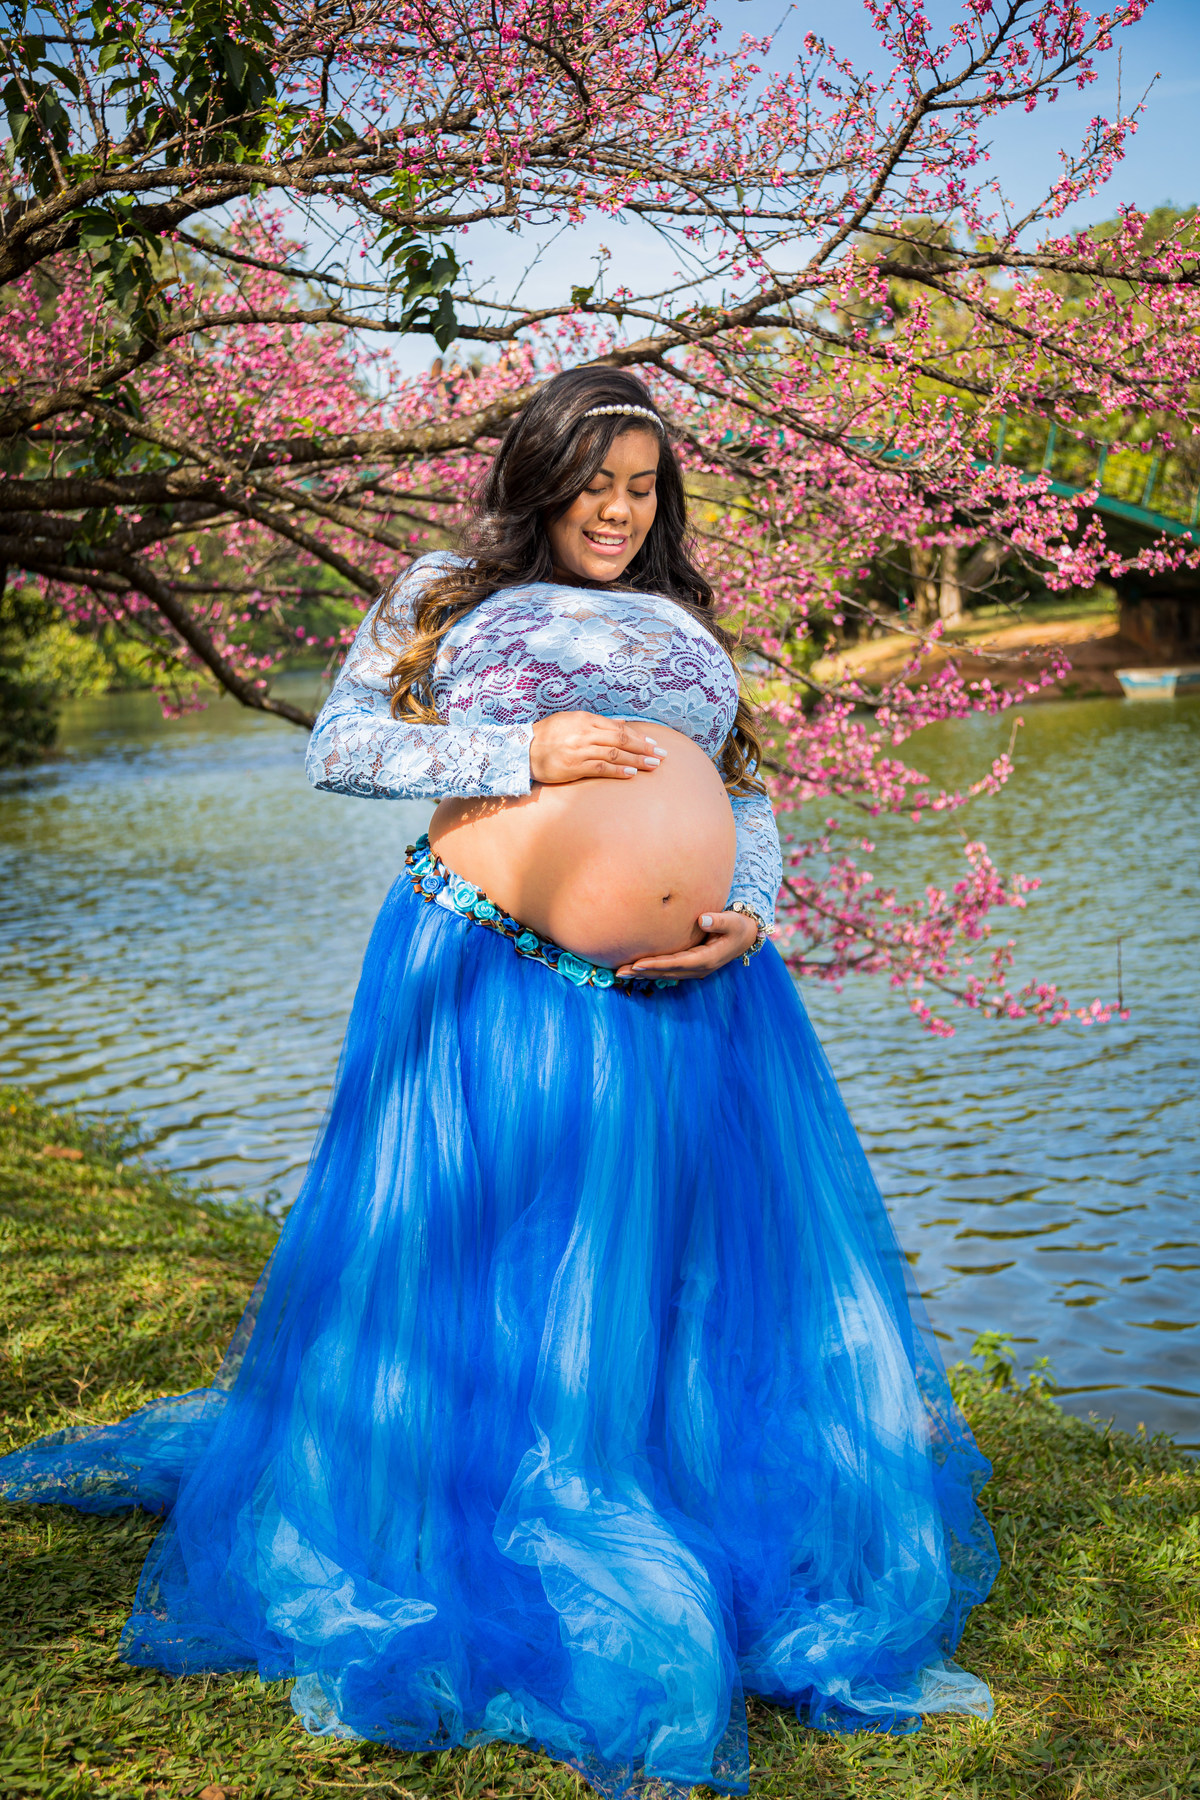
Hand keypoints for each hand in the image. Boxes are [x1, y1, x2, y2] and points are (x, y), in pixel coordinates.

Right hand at [530, 711, 664, 784]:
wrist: (523, 750)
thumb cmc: (548, 735)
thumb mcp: (571, 721)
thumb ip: (596, 723)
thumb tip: (621, 724)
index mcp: (585, 720)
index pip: (619, 728)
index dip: (639, 737)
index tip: (653, 744)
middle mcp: (585, 733)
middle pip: (622, 740)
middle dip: (644, 748)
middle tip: (661, 755)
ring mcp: (580, 750)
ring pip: (615, 753)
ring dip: (637, 760)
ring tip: (653, 766)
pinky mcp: (574, 767)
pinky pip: (601, 768)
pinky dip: (618, 770)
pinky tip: (631, 773)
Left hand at [614, 910, 758, 980]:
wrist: (745, 937)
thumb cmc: (737, 926)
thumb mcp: (733, 921)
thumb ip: (719, 920)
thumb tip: (702, 919)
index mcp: (707, 959)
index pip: (676, 963)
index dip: (656, 964)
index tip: (637, 964)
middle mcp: (698, 969)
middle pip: (666, 972)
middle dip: (642, 973)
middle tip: (619, 972)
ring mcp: (693, 970)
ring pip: (664, 974)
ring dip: (642, 974)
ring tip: (620, 973)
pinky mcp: (689, 967)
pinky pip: (667, 970)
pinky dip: (650, 971)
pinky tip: (635, 969)